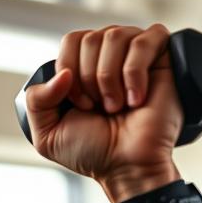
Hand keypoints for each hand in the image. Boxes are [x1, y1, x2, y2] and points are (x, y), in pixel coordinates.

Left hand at [23, 24, 183, 193]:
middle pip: (91, 38)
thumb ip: (36, 101)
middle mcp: (110, 55)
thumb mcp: (47, 135)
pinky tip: (137, 98)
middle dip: (89, 80)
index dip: (70, 71)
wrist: (127, 167)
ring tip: (117, 106)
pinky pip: (146, 40)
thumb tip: (62, 73)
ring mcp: (137, 54)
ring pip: (116, 35)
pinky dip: (135, 72)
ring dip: (110, 79)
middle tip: (100, 109)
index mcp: (85, 65)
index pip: (71, 40)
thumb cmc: (94, 152)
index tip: (81, 105)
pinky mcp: (164, 56)